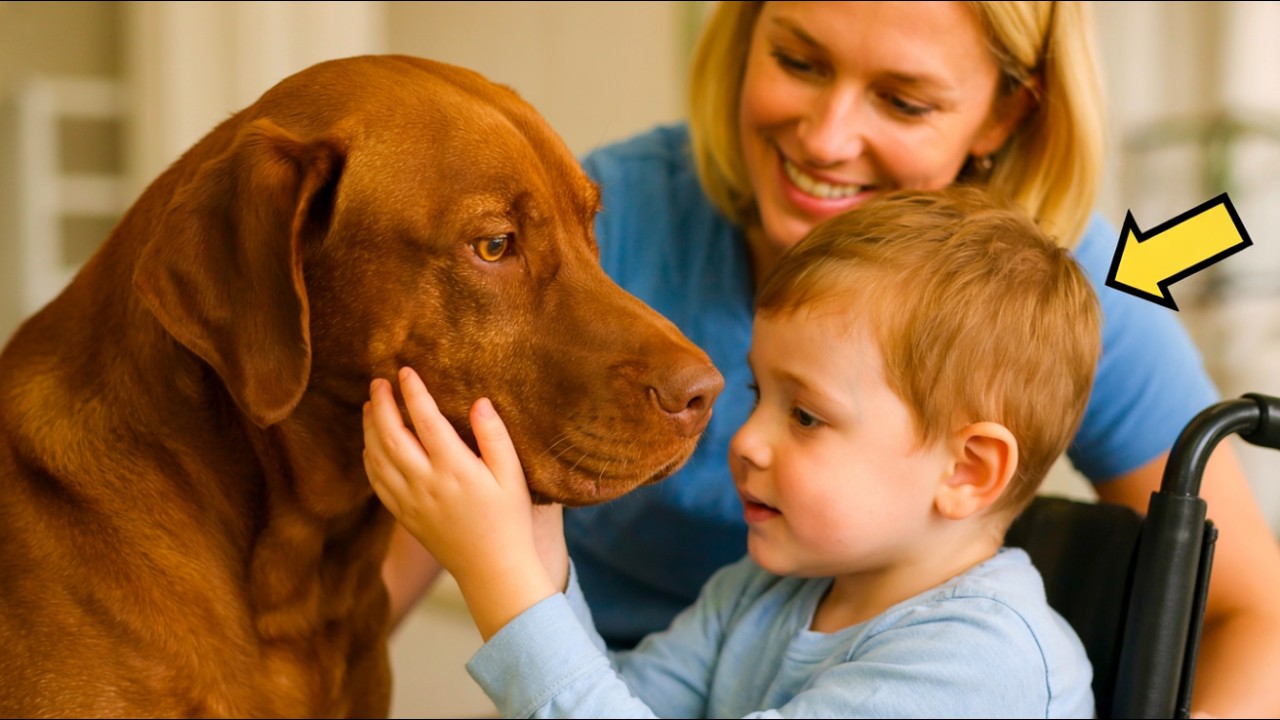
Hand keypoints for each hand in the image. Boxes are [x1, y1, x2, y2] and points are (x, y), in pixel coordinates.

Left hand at [363, 367, 555, 638]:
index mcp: (455, 469)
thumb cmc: (510, 520)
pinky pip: (377, 483)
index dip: (413, 393)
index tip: (405, 370)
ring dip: (370, 428)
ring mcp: (411, 502)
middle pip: (392, 436)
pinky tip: (370, 444)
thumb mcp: (512, 475)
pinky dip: (369, 459)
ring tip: (371, 405)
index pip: (426, 421)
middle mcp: (427, 484)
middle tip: (378, 382)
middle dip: (382, 405)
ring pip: (378, 458)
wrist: (493, 570)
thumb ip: (495, 436)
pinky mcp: (404, 517)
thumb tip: (479, 402)